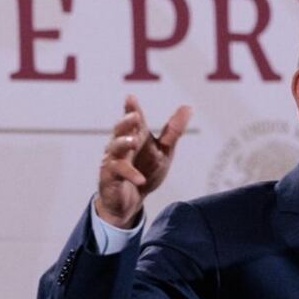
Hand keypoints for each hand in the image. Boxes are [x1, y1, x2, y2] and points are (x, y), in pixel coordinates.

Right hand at [96, 95, 191, 227]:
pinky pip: (118, 173)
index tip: (131, 98)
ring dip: (123, 143)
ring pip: (115, 148)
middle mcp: (120, 145)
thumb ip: (173, 131)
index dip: (131, 108)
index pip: (133, 120)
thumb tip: (188, 107)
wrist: (131, 201)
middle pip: (120, 130)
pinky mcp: (109, 177)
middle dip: (126, 122)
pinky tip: (140, 178)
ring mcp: (113, 160)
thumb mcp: (164, 151)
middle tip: (135, 116)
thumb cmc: (146, 171)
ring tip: (134, 141)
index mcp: (134, 136)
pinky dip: (130, 174)